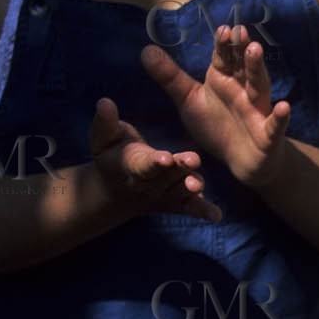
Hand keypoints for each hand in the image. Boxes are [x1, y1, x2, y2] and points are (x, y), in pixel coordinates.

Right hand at [89, 97, 219, 219]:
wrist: (115, 191)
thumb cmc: (110, 154)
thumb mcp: (102, 138)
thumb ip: (105, 122)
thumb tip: (104, 102)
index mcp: (132, 166)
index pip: (143, 164)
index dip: (154, 162)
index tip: (164, 157)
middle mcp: (150, 184)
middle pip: (166, 176)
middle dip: (179, 169)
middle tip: (193, 160)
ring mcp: (165, 195)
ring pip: (180, 192)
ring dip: (191, 188)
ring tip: (198, 184)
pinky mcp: (177, 203)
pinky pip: (190, 208)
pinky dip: (203, 211)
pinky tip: (216, 215)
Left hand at [142, 25, 289, 188]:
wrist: (241, 161)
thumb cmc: (217, 126)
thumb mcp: (189, 101)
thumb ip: (170, 77)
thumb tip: (146, 49)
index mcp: (223, 79)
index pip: (223, 57)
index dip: (224, 44)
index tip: (222, 29)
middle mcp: (242, 90)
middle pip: (243, 66)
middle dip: (241, 49)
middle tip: (240, 31)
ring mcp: (257, 111)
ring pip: (259, 87)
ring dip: (257, 69)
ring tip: (256, 51)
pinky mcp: (267, 135)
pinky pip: (274, 126)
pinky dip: (280, 118)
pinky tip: (284, 107)